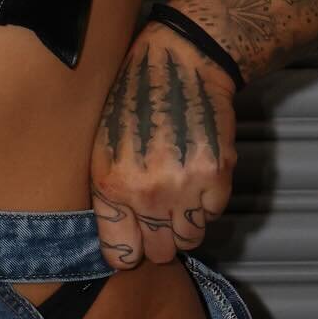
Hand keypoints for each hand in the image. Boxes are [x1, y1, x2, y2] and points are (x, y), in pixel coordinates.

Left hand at [90, 26, 238, 267]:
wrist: (181, 63)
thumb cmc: (134, 99)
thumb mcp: (101, 146)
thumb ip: (107, 194)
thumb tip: (117, 238)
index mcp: (110, 185)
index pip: (121, 255)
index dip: (128, 252)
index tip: (133, 243)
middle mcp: (146, 193)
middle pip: (159, 252)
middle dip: (158, 239)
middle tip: (158, 215)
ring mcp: (184, 186)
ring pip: (190, 239)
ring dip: (184, 224)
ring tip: (177, 194)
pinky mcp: (217, 175)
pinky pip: (213, 214)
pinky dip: (207, 202)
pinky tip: (195, 174)